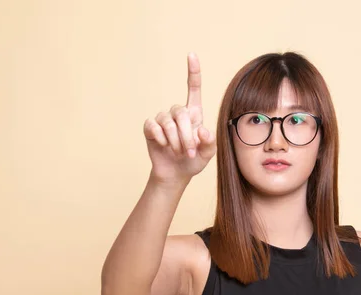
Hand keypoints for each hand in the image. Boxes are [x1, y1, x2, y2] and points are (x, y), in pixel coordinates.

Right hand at [143, 53, 215, 184]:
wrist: (175, 173)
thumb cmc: (193, 161)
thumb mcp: (208, 154)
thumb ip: (210, 142)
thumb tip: (202, 130)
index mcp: (194, 114)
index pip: (193, 89)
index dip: (193, 72)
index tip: (191, 54)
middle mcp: (178, 112)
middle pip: (180, 113)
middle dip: (186, 135)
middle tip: (188, 152)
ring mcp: (162, 119)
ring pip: (167, 122)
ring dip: (175, 141)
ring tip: (178, 152)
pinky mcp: (150, 127)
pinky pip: (153, 127)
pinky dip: (161, 139)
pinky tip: (163, 146)